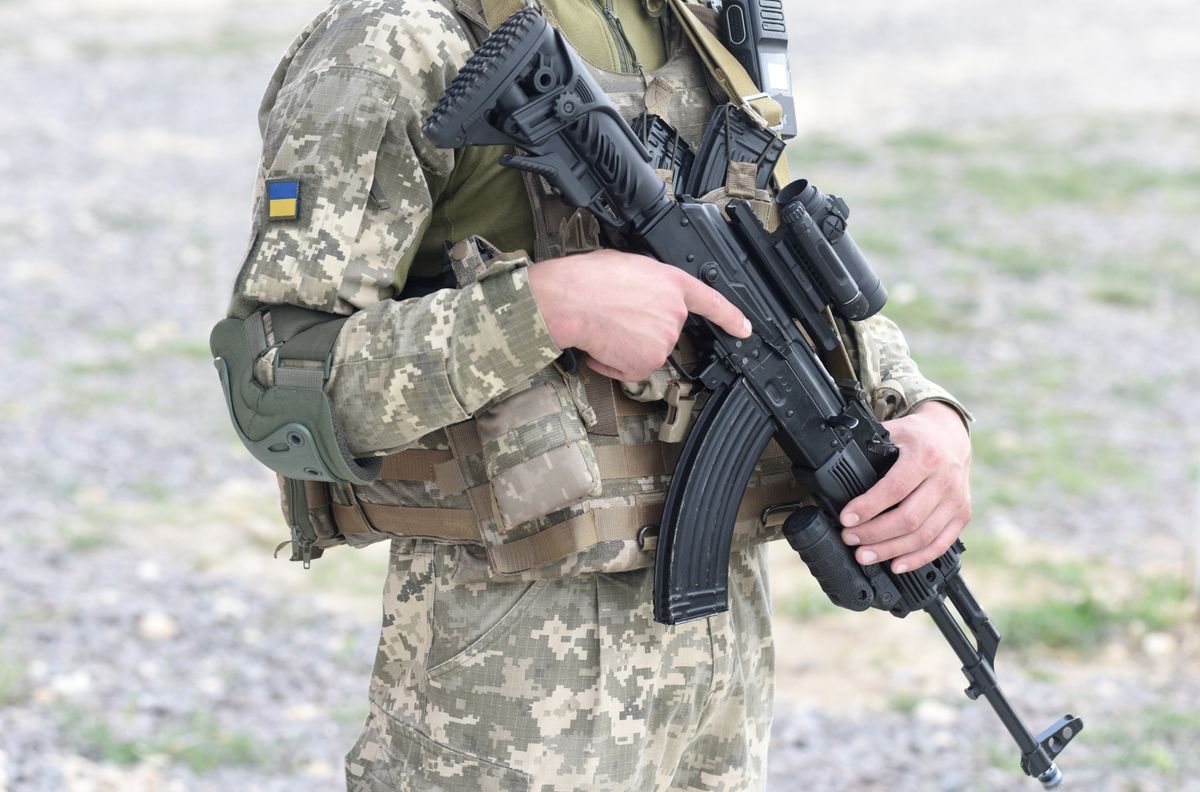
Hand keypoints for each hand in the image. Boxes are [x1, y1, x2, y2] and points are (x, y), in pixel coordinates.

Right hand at [527, 249, 750, 380]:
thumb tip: (643, 298)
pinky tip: (601, 345)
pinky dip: (613, 364)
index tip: (744, 329)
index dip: (730, 317)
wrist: (571, 300)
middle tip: (615, 317)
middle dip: (642, 330)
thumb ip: (650, 285)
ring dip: (625, 348)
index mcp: (672, 282)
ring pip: (648, 352)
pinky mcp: (648, 361)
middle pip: (666, 331)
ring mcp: (665, 338)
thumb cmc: (587, 279)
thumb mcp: (629, 266)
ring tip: (604, 327)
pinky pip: (631, 370)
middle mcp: (675, 312)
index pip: (711, 302)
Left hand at [839, 401, 971, 572]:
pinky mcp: (962, 515)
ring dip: (890, 550)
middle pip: (908, 518)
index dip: (868, 507)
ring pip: (923, 536)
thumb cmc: (917, 435)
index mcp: (926, 457)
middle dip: (874, 534)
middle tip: (850, 539)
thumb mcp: (894, 431)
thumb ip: (870, 446)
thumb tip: (836, 466)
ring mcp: (956, 501)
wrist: (951, 435)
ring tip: (864, 555)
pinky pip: (940, 544)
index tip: (846, 519)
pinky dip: (917, 559)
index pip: (894, 489)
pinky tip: (896, 565)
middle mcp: (945, 480)